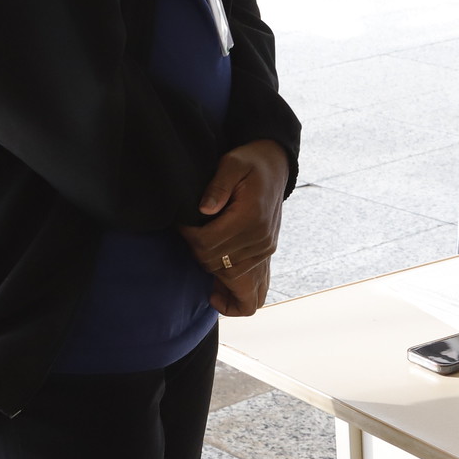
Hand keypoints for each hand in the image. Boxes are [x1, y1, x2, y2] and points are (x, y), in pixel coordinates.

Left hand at [181, 139, 288, 310]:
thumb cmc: (250, 163)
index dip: (188, 236)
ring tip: (198, 256)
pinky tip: (216, 293)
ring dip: (211, 272)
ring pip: (230, 279)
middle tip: (189, 234)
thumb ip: (218, 185)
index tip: (182, 223)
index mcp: (252, 218)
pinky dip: (233, 295)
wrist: (276, 167)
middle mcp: (261, 239)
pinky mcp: (266, 255)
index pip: (208, 244)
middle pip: (214, 264)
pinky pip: (251, 289)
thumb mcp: (232, 163)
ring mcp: (265, 250)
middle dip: (196, 252)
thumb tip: (204, 210)